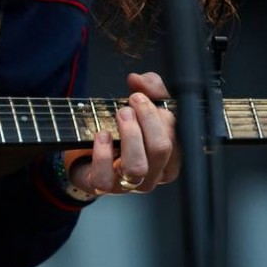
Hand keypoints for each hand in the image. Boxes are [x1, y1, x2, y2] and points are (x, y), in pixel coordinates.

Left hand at [66, 72, 179, 195]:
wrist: (88, 156)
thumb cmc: (121, 133)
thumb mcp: (140, 107)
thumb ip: (149, 88)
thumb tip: (139, 79)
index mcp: (170, 159)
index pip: (179, 138)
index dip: (163, 114)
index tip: (143, 95)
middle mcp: (153, 175)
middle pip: (161, 149)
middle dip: (148, 119)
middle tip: (133, 101)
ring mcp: (128, 185)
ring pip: (137, 166)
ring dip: (130, 135)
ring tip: (121, 114)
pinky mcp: (103, 187)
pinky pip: (105, 176)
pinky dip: (103, 154)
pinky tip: (102, 135)